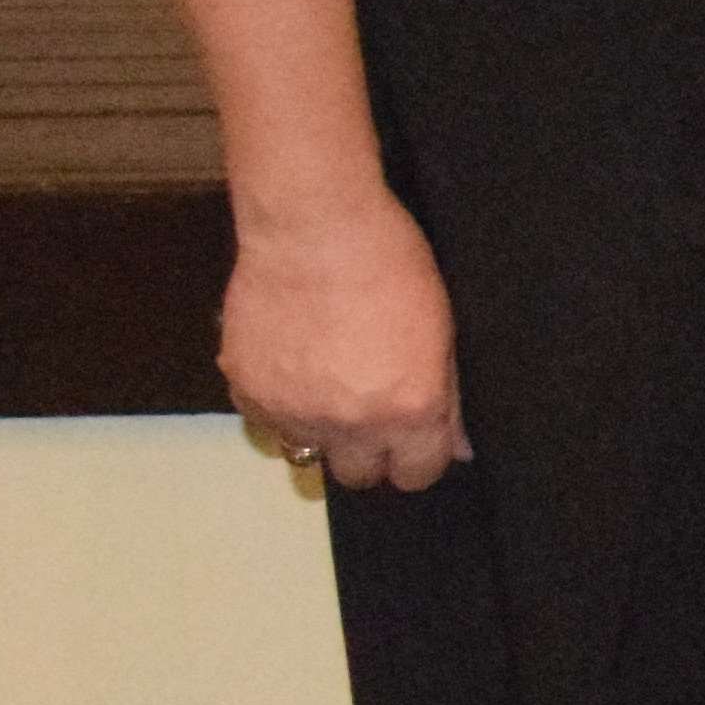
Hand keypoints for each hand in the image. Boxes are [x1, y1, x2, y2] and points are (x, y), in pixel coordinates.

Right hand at [220, 187, 467, 491]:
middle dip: (369, 454)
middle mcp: (349, 422)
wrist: (314, 228)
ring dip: (320, 431)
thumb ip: (448, 397)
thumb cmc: (391, 264)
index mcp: (408, 410)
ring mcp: (293, 410)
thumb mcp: (443, 332)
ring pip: (307, 451)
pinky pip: (265, 422)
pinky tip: (293, 368)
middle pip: (359, 476)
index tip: (415, 442)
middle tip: (370, 417)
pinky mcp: (247, 390)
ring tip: (329, 386)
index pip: (417, 475)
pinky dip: (279, 406)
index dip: (419, 459)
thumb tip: (456, 445)